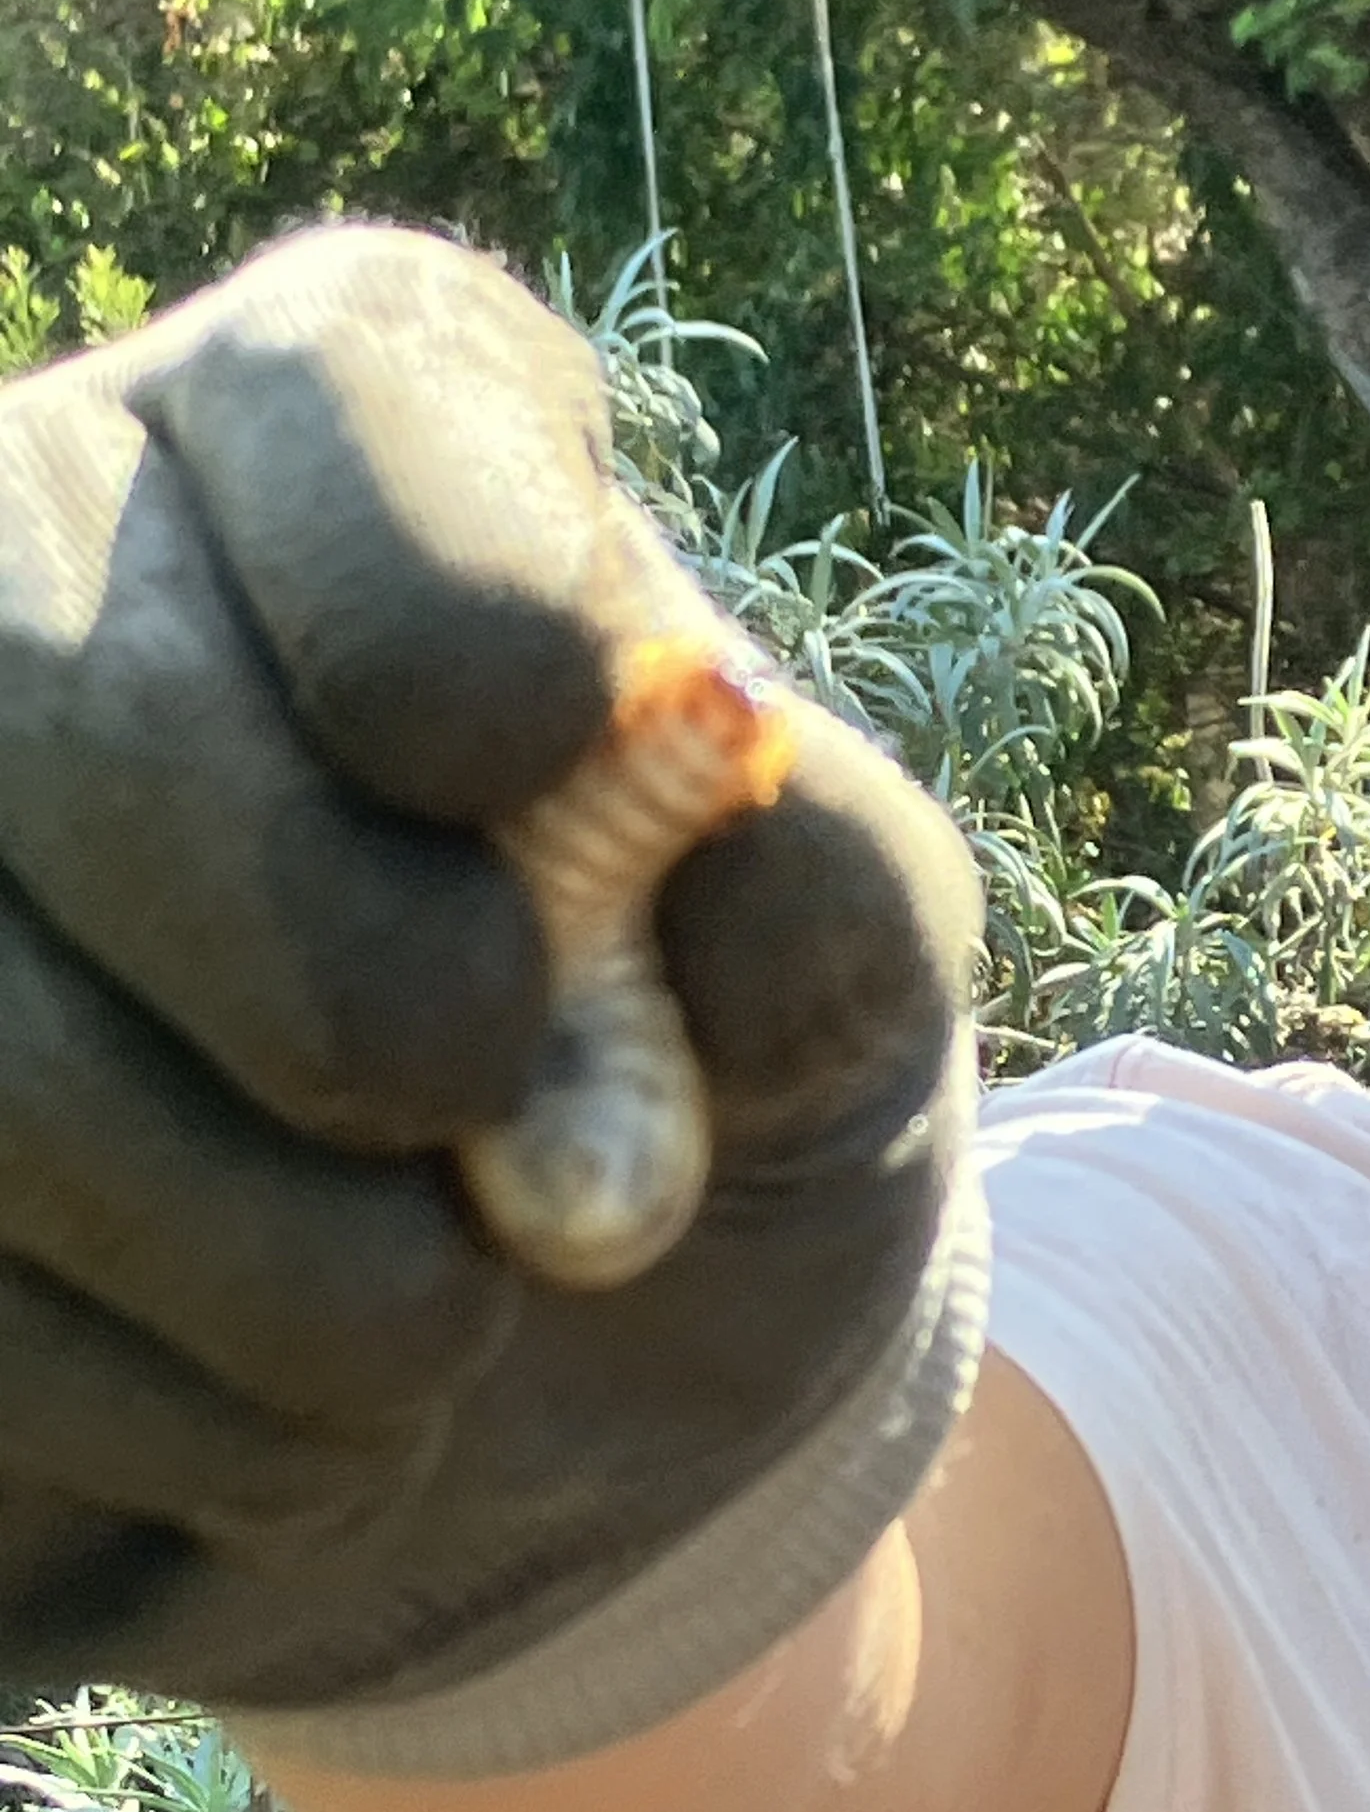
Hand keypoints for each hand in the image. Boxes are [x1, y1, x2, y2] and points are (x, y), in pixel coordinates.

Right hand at [0, 226, 982, 1770]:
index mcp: (369, 452)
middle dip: (348, 985)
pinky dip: (147, 1407)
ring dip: (268, 1261)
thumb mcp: (849, 1009)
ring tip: (430, 1340)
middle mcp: (64, 571)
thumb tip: (717, 768)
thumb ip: (823, 895)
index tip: (550, 751)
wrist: (543, 1410)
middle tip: (487, 1114)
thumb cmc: (705, 1117)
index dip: (450, 588)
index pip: (352, 393)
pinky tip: (274, 1419)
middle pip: (80, 697)